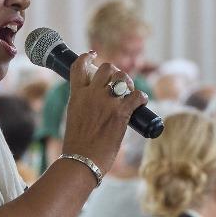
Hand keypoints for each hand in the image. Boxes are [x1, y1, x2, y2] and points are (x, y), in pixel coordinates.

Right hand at [59, 52, 145, 173]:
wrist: (81, 161)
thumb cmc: (77, 145)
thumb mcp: (74, 116)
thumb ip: (83, 104)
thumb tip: (96, 102)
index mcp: (76, 95)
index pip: (79, 66)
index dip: (87, 57)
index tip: (92, 55)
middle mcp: (91, 94)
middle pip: (107, 68)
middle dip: (115, 72)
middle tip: (118, 84)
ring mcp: (107, 102)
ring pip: (123, 77)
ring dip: (128, 83)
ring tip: (129, 94)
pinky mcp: (121, 113)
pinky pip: (137, 95)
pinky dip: (141, 98)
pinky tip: (140, 103)